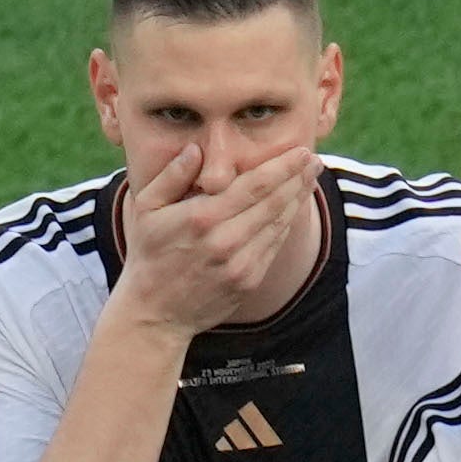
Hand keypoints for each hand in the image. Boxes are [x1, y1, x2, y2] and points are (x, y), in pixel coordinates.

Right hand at [110, 132, 324, 339]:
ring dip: (298, 199)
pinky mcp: (248, 281)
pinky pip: (274, 245)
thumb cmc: (148, 254)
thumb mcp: (145, 209)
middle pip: (274, 202)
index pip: (255, 185)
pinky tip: (293, 208)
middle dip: (299, 178)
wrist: (154, 312)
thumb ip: (171, 176)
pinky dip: (286, 224)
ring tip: (310, 178)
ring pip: (279, 223)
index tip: (301, 151)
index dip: (283, 166)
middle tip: (314, 159)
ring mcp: (239, 263)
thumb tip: (196, 149)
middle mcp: (225, 240)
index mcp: (202, 217)